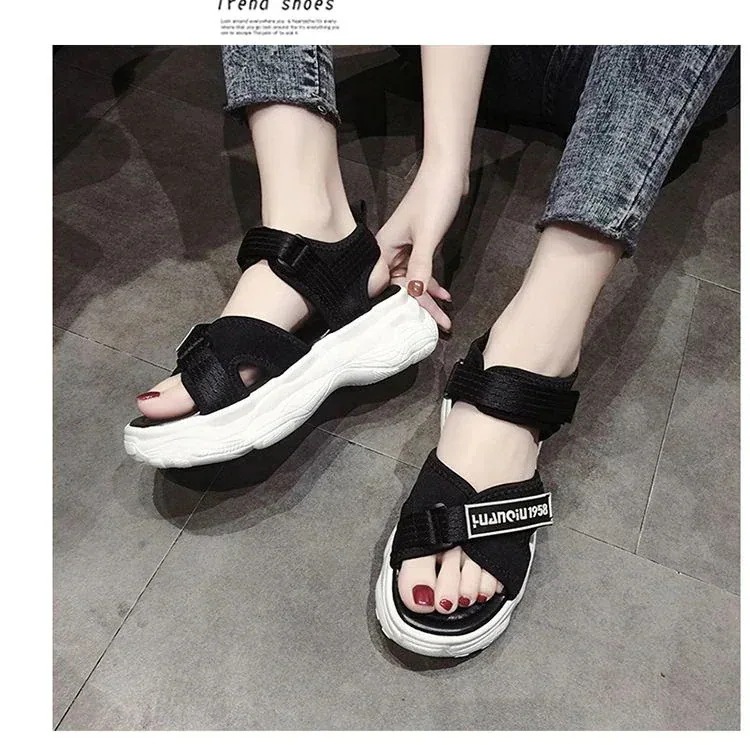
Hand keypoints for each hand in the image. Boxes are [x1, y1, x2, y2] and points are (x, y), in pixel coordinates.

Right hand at [376, 159, 468, 331]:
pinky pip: (421, 272)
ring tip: (445, 317)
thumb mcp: (428, 236)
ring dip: (428, 299)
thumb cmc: (434, 198)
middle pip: (399, 288)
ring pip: (412, 282)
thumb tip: (414, 294)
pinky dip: (432, 284)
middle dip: (417, 307)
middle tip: (438, 325)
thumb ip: (421, 266)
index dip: (391, 306)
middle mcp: (390, 251)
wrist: (448, 172)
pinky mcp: (419, 246)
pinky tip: (445, 295)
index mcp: (383, 248)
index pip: (380, 286)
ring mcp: (405, 249)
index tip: (403, 326)